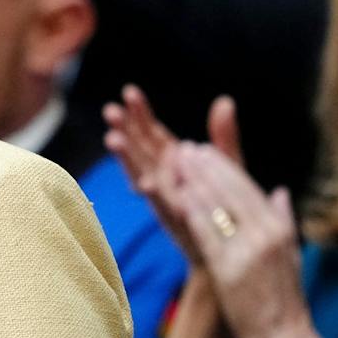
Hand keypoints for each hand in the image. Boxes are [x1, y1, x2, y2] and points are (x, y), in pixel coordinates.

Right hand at [103, 88, 242, 268]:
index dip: (141, 113)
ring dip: (127, 158)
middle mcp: (163, 177)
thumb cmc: (226, 203)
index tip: (129, 92)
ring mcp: (165, 197)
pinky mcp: (174, 216)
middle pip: (140, 148)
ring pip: (141, 173)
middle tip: (110, 111)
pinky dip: (153, 193)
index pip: (152, 132)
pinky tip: (145, 183)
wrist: (227, 245)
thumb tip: (224, 100)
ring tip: (113, 140)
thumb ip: (223, 134)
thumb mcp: (228, 163)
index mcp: (174, 160)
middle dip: (125, 129)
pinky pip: (161, 203)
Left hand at [163, 142, 309, 337]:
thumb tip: (279, 191)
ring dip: (194, 182)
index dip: (223, 167)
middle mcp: (266, 236)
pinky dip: (192, 213)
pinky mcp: (229, 272)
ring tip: (175, 164)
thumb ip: (284, 221)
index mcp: (279, 230)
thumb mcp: (291, 256)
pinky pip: (207, 235)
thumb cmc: (284, 301)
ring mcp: (248, 253)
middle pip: (231, 191)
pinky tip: (177, 197)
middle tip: (184, 149)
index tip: (204, 149)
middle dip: (205, 167)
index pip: (248, 188)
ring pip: (217, 208)